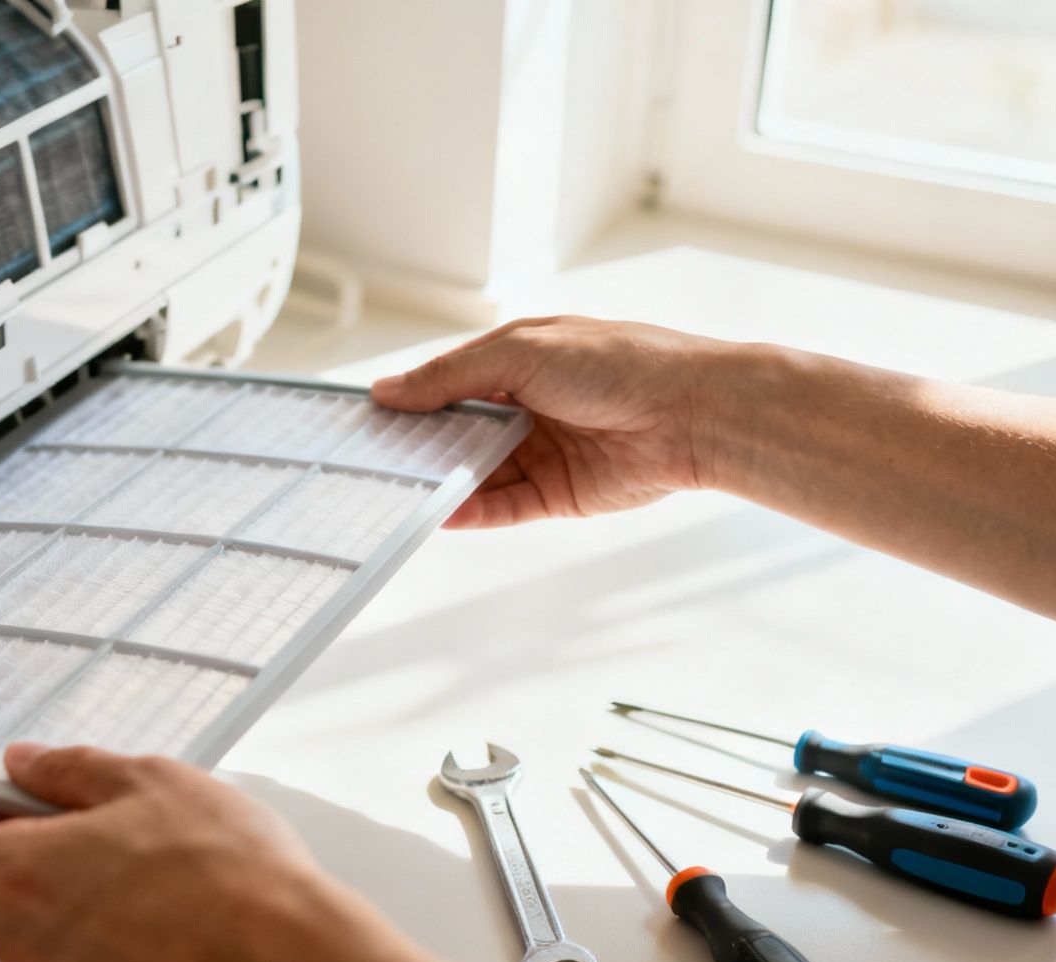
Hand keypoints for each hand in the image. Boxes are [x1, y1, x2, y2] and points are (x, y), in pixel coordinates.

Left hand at [0, 743, 411, 961]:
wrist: (287, 961)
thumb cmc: (226, 871)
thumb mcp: (149, 781)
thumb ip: (71, 770)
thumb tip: (26, 764)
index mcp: (19, 873)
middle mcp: (25, 942)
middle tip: (60, 826)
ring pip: (21, 940)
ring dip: (45, 904)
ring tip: (122, 871)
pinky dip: (89, 947)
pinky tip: (149, 919)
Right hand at [371, 316, 750, 527]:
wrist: (690, 411)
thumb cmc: (618, 362)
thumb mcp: (520, 352)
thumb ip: (451, 376)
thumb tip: (389, 391)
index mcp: (514, 363)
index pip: (446, 385)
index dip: (408, 403)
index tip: (365, 422)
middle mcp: (525, 408)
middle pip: (456, 435)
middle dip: (417, 450)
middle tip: (368, 464)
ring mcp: (540, 453)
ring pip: (476, 475)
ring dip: (440, 485)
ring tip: (395, 495)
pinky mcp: (558, 494)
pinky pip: (504, 507)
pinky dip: (472, 513)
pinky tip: (440, 515)